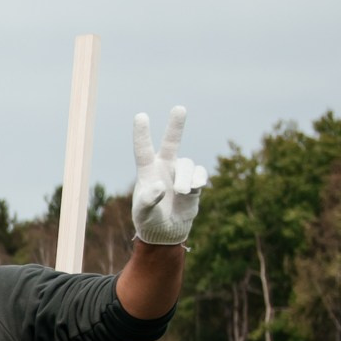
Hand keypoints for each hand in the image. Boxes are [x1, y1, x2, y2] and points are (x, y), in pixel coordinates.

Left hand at [132, 106, 208, 245]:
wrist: (166, 232)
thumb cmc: (148, 221)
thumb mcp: (143, 213)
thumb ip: (148, 201)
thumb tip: (160, 187)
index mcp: (147, 171)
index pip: (143, 149)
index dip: (142, 133)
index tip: (141, 115)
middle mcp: (164, 167)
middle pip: (172, 142)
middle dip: (176, 125)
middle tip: (179, 108)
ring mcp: (180, 174)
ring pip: (188, 165)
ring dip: (186, 178)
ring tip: (182, 192)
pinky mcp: (194, 183)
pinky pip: (200, 175)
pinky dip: (198, 181)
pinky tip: (192, 191)